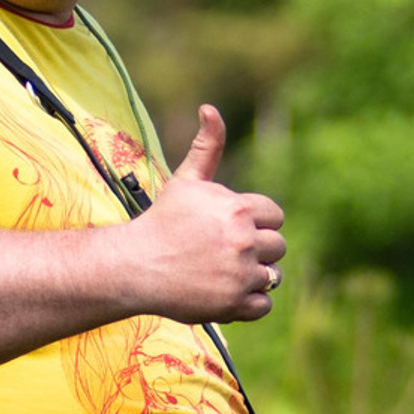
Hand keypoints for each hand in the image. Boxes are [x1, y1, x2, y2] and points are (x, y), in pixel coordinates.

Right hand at [124, 106, 285, 321]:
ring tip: (224, 272)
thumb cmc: (162, 221)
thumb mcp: (186, 181)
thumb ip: (207, 147)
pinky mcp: (235, 304)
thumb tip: (210, 108)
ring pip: (273, 276)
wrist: (135, 265)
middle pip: (277, 246)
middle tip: (224, 252)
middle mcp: (243, 241)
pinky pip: (264, 304)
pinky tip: (224, 290)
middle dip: (257, 249)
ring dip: (254, 276)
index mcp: (238, 210)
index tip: (230, 229)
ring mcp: (240, 274)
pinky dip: (249, 302)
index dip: (256, 222)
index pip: (275, 216)